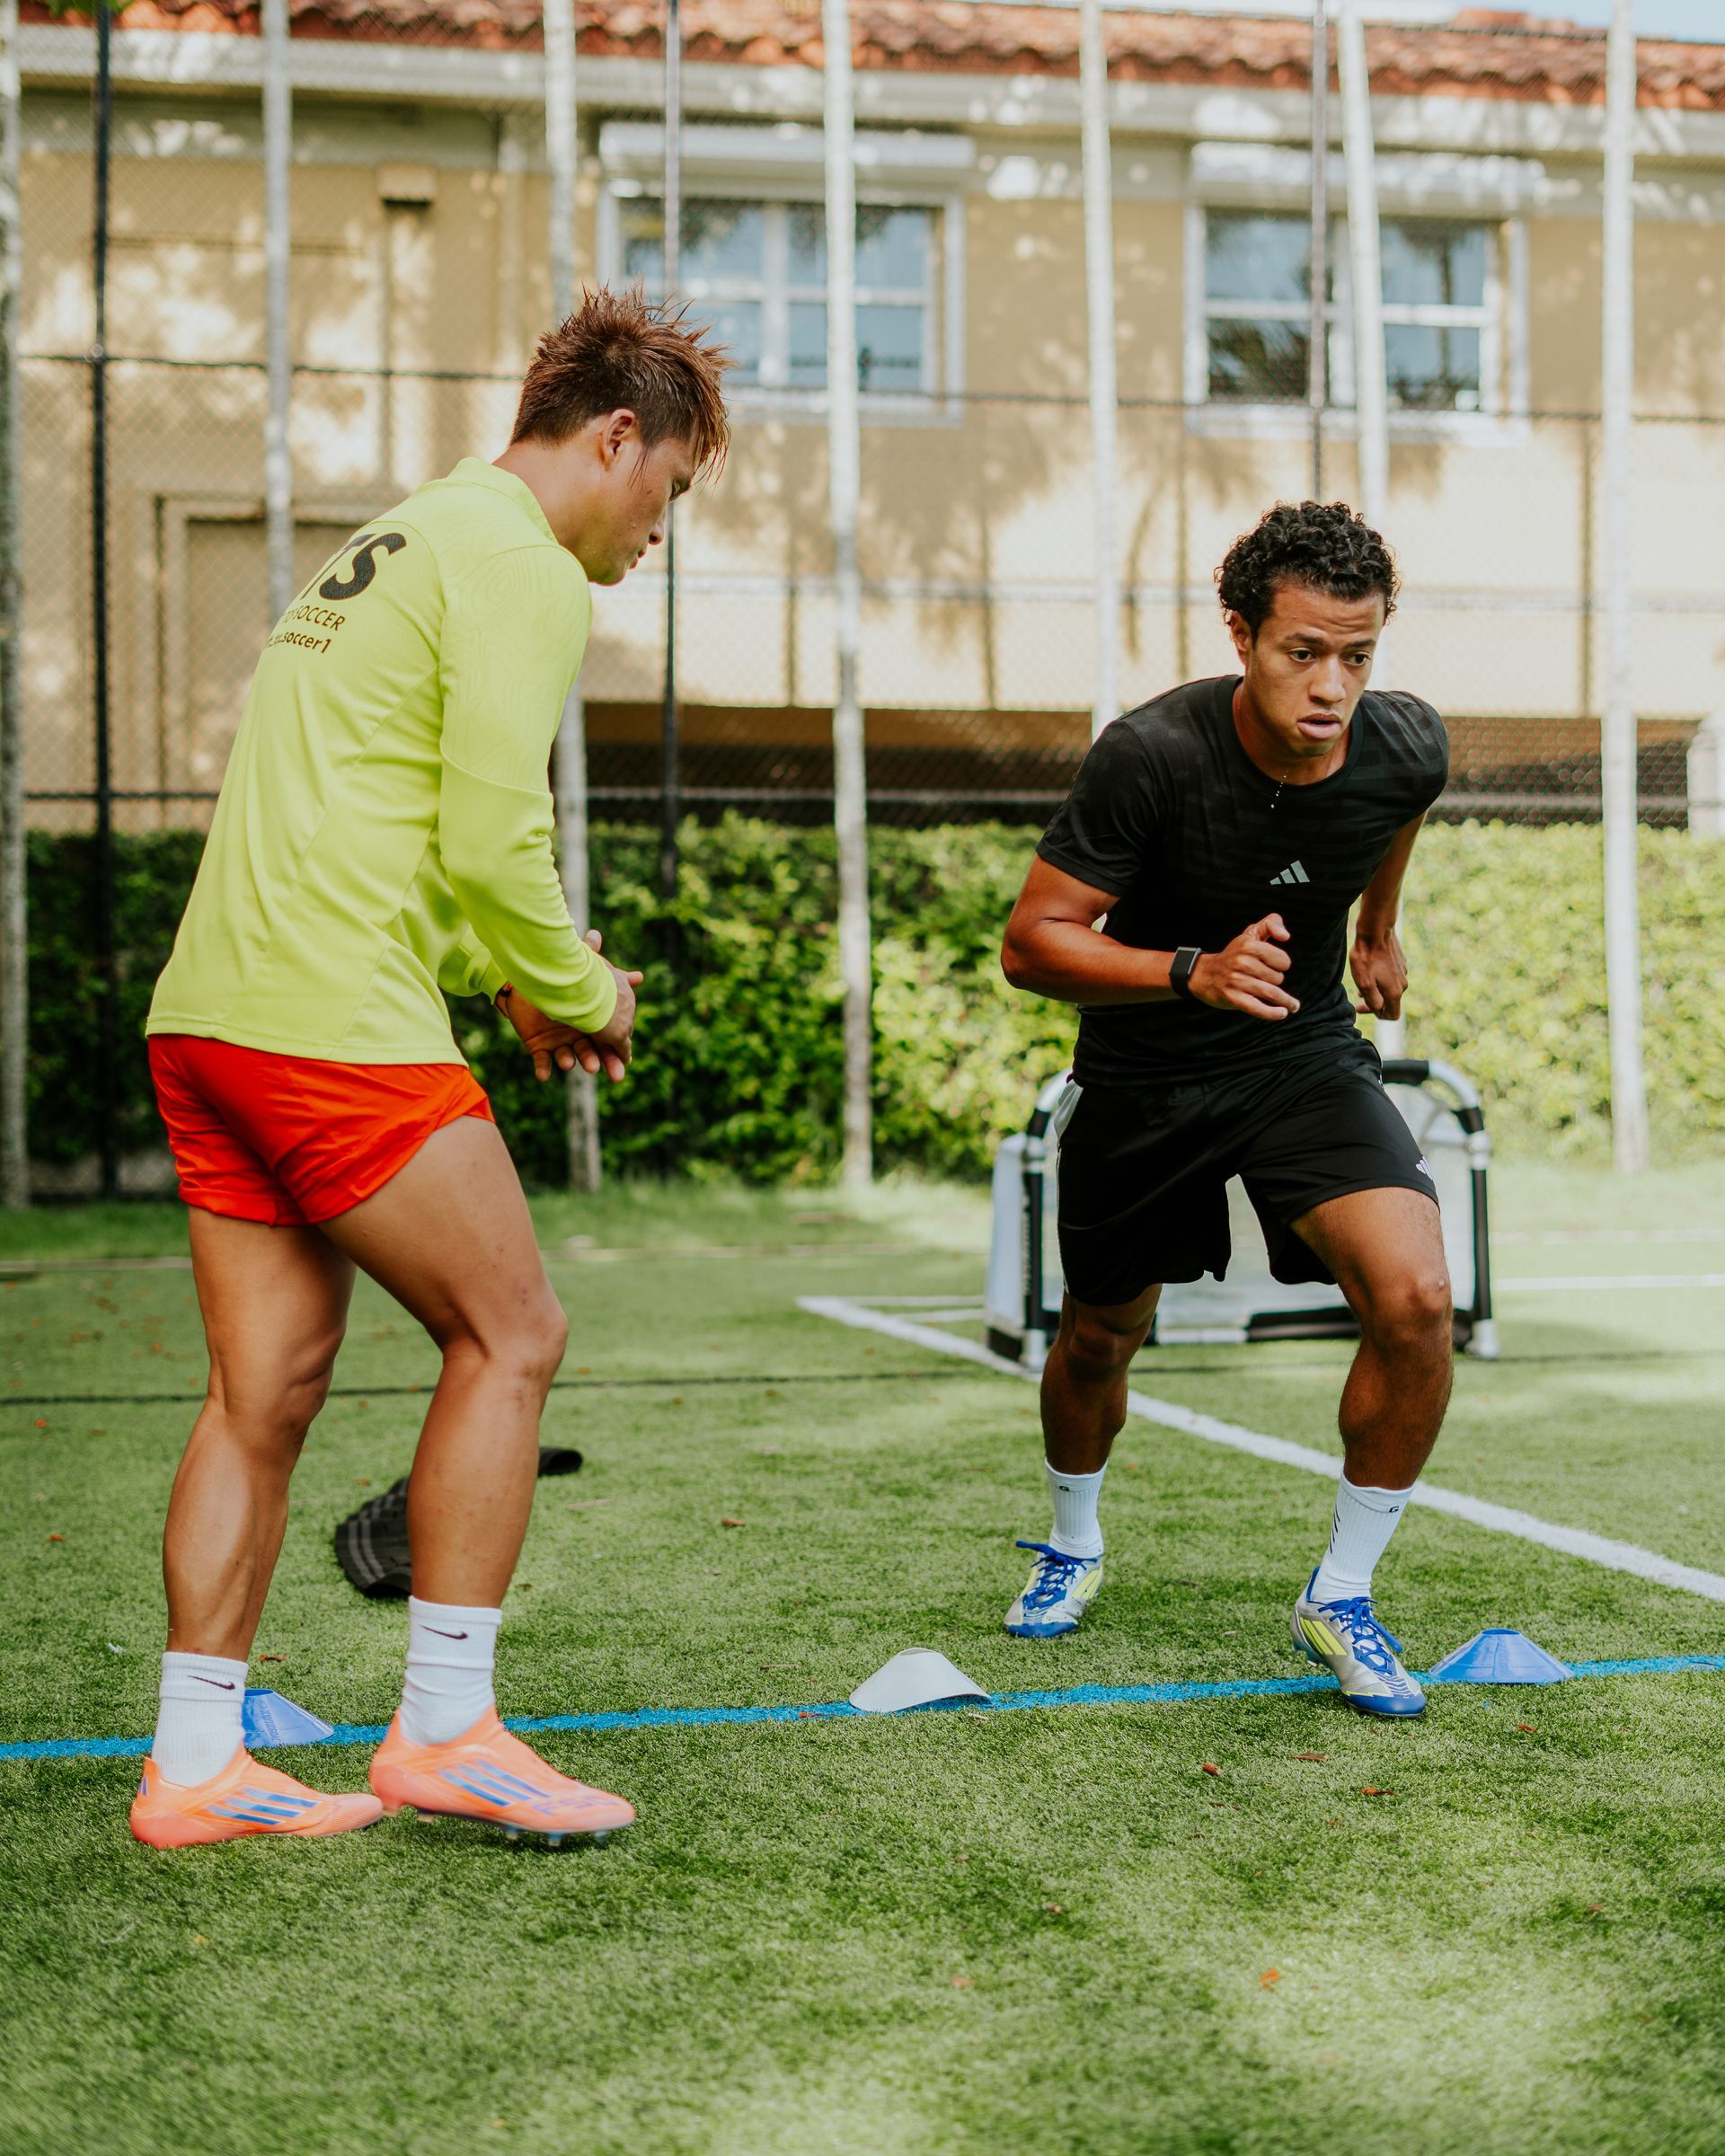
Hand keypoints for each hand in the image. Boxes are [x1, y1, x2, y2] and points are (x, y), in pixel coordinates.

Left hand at [497, 932, 644, 1084]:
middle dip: (595, 1061)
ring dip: (570, 1061)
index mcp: (591, 1022)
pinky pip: (541, 1060)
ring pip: (567, 1056)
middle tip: (608, 1075)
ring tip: (570, 1064)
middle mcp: (576, 1034)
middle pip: (589, 1052)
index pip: (606, 1040)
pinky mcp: (537, 1044)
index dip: (615, 1052)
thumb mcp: (599, 974)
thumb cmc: (574, 973)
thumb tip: (640, 977)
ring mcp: (556, 1040)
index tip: (624, 1061)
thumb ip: (621, 978)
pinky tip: (543, 1076)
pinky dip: (542, 1069)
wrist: (539, 971)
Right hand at [1189, 913, 1298, 1021]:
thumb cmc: (1233, 954)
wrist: (1204, 973)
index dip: (1281, 964)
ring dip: (1286, 1001)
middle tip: (1264, 979)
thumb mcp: (1250, 933)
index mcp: (1249, 945)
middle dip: (1275, 980)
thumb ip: (1271, 924)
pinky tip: (1282, 1013)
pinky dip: (1272, 1013)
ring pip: (1271, 993)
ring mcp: (1237, 981)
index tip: (1272, 965)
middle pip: (1278, 978)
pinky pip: (1258, 1008)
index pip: (1283, 961)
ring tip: (1293, 1006)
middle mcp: (1242, 963)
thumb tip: (1285, 936)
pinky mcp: (1233, 998)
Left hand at [1351, 925, 1407, 1020]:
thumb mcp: (1364, 983)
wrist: (1376, 931)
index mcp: (1395, 992)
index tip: (1361, 1006)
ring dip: (1376, 988)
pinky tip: (1369, 968)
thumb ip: (1373, 1001)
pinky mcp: (1400, 962)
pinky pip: (1391, 976)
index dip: (1376, 1015)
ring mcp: (1403, 972)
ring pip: (1389, 988)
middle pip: (1390, 1002)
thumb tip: (1379, 1010)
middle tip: (1358, 996)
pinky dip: (1380, 977)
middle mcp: (1403, 984)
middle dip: (1374, 1002)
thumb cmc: (1367, 958)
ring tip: (1361, 979)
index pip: (1392, 1015)